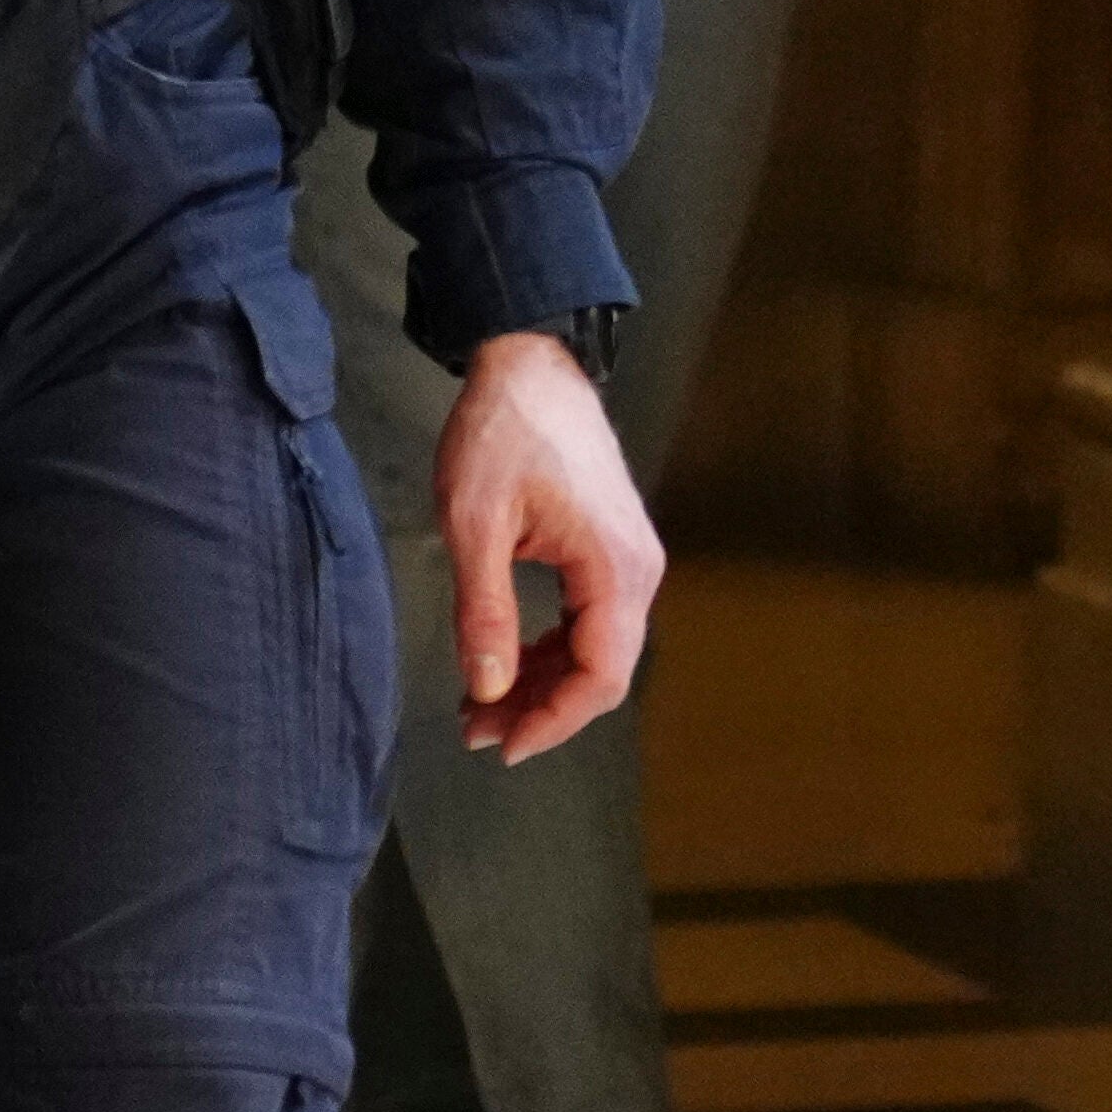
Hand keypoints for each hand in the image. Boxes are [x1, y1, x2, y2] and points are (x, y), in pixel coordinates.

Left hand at [439, 329, 668, 762]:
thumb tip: (488, 690)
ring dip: (543, 684)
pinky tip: (508, 659)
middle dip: (542, 710)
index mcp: (613, 568)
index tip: (499, 745)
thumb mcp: (474, 525)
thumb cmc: (503, 432)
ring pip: (598, 651)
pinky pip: (592, 622)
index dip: (552, 722)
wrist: (532, 366)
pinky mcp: (613, 550)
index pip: (599, 676)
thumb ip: (485, 613)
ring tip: (480, 702)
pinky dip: (551, 651)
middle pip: (603, 672)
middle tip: (475, 729)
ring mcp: (630, 560)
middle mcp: (637, 570)